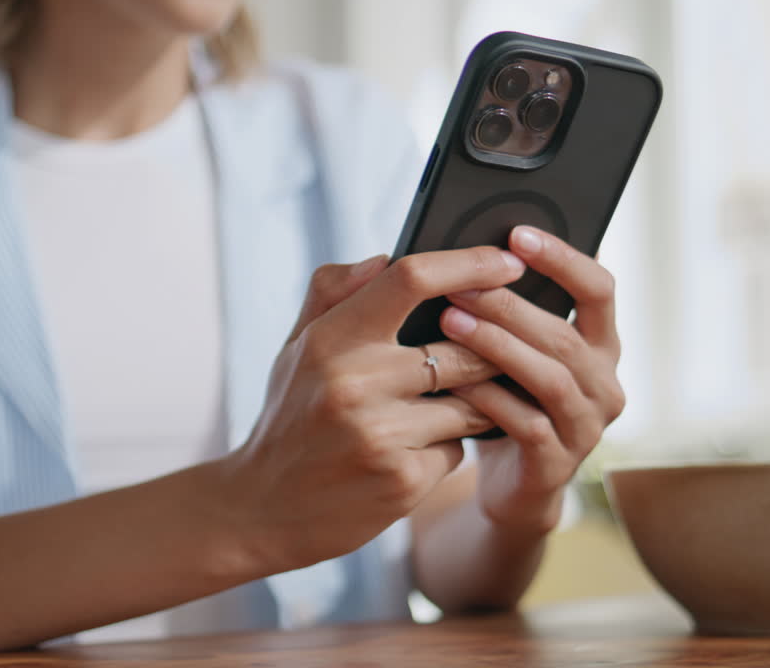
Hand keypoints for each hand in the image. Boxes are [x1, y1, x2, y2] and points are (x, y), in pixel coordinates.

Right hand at [223, 247, 528, 571]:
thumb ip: (332, 292)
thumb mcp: (296, 348)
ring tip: (440, 406)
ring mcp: (381, 435)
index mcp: (329, 339)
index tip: (507, 261)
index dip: (469, 264)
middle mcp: (355, 383)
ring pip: (471, 402)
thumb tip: (384, 258)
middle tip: (503, 348)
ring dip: (470, 402)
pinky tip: (414, 451)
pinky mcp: (403, 480)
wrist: (263, 511)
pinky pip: (457, 448)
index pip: (411, 279)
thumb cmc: (290, 417)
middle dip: (491, 349)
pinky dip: (446, 446)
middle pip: (463, 347)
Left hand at [442, 226, 624, 534]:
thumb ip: (512, 311)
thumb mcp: (517, 352)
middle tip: (459, 280)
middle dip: (509, 304)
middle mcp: (605, 383)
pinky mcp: (559, 464)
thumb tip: (469, 249)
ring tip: (449, 320)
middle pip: (564, 333)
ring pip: (548, 377)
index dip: (562, 259)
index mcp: (602, 344)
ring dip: (497, 345)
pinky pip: (526, 424)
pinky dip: (488, 398)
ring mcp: (587, 427)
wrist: (512, 487)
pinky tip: (452, 380)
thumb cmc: (509, 401)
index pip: (599, 288)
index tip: (517, 234)